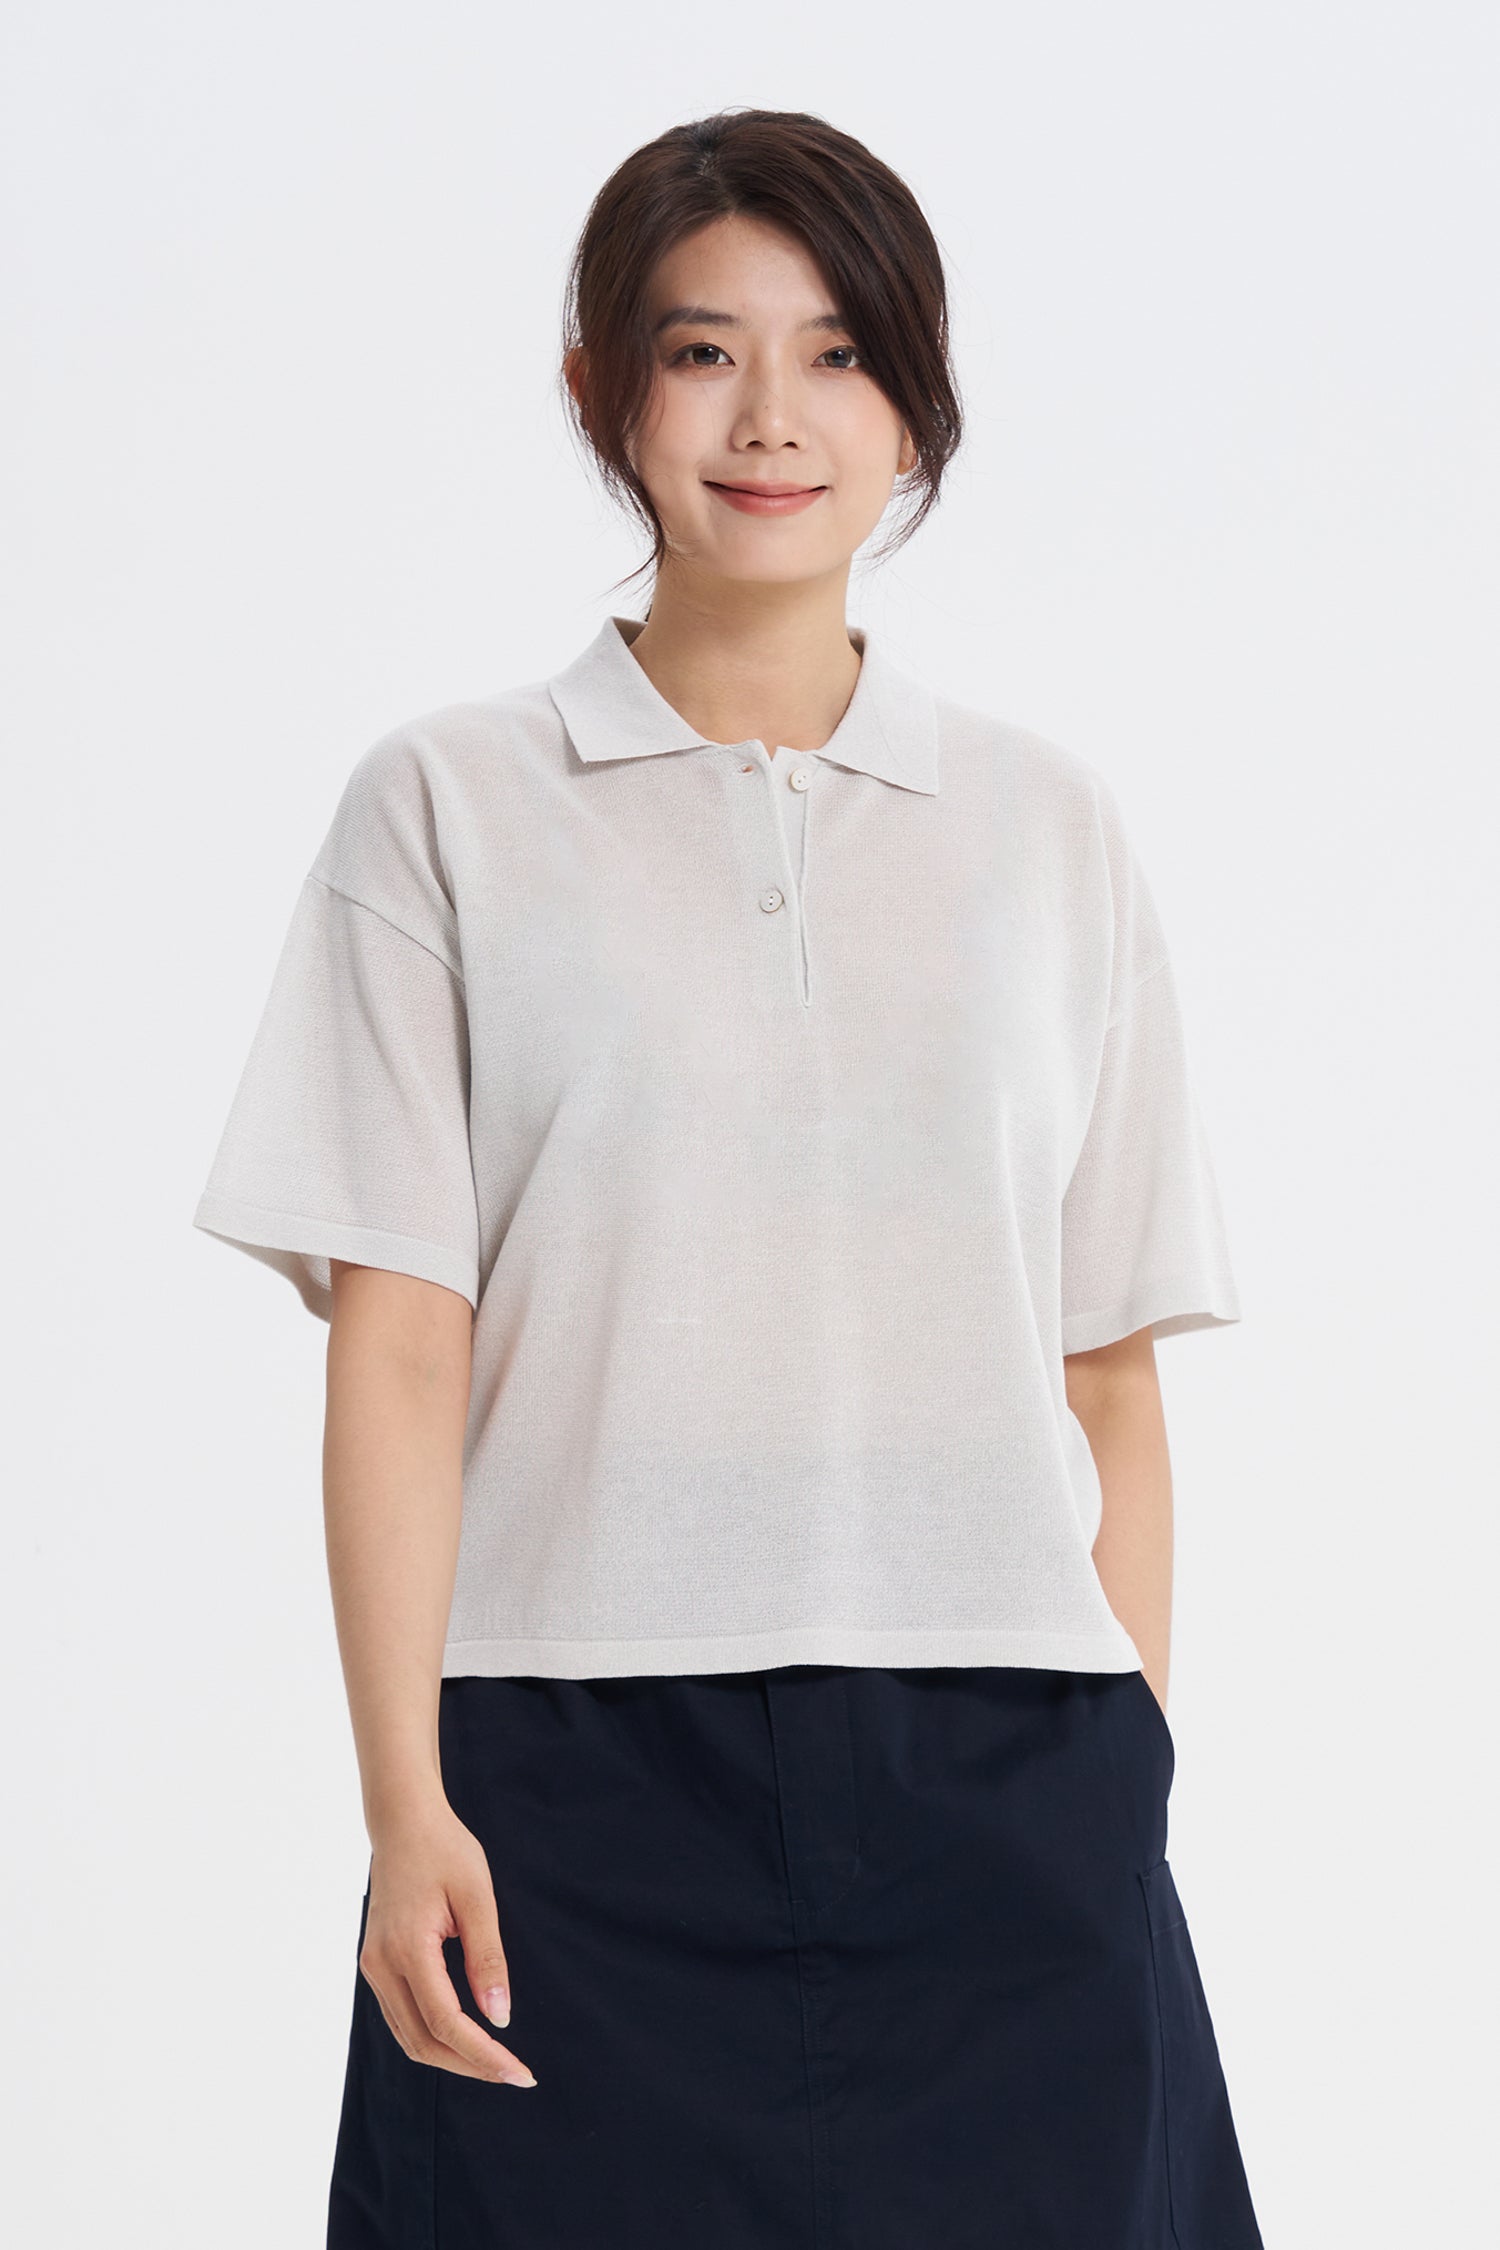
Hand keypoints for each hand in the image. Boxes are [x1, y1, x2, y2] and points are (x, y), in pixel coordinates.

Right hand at [359, 1803, 536, 2085]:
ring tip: (494, 2062)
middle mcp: (380, 1965)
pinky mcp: (375, 1963)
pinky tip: (465, 2035)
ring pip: (408, 2036)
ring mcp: (372, 1967)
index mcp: (407, 1949)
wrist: (404, 1822)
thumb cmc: (445, 1850)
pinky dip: (432, 2036)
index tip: (520, 2073)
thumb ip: (488, 1957)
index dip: (483, 2054)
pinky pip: (401, 2016)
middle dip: (470, 2064)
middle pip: (422, 2041)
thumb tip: (500, 2017)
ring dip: (451, 2056)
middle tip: (514, 2074)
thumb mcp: (477, 1897)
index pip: (446, 2023)